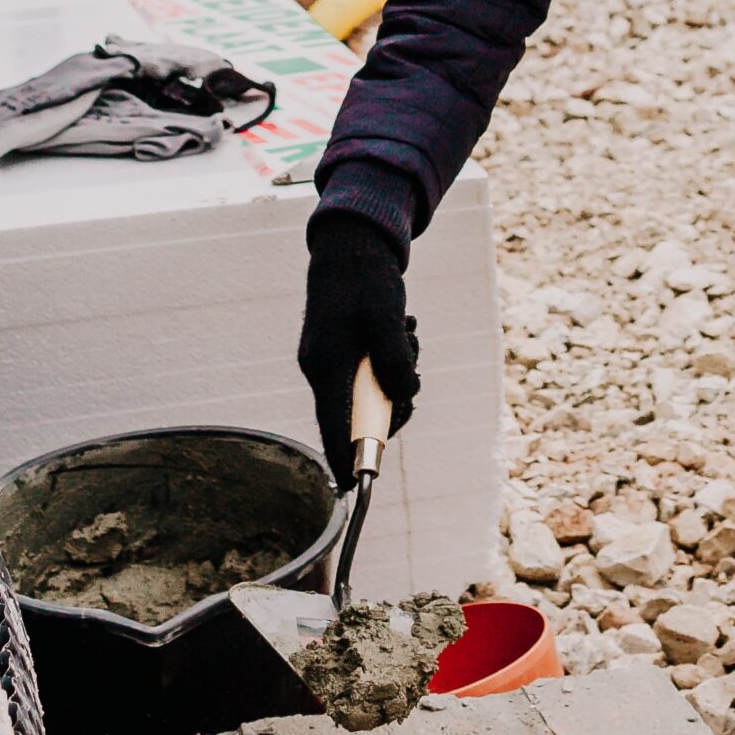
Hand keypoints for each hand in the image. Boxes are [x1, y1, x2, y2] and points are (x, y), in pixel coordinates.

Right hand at [297, 211, 420, 487]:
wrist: (351, 248)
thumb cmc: (366, 279)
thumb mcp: (387, 318)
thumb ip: (395, 359)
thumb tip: (406, 394)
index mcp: (325, 366)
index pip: (333, 428)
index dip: (348, 459)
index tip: (359, 486)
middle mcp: (321, 371)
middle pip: (357, 417)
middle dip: (394, 403)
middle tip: (412, 372)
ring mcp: (328, 364)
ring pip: (368, 397)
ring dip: (396, 378)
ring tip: (407, 336)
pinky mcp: (339, 356)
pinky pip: (368, 378)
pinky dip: (390, 364)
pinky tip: (402, 331)